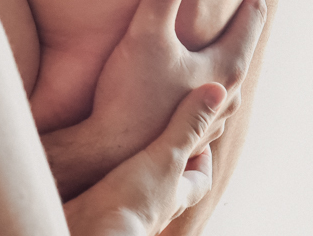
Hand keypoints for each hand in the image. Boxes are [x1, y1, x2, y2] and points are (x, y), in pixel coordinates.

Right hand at [44, 0, 265, 199]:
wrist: (111, 150)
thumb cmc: (131, 94)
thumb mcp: (145, 34)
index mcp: (226, 65)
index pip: (253, 15)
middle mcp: (227, 90)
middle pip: (244, 41)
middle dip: (239, 10)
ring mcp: (211, 112)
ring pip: (226, 69)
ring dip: (221, 42)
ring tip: (209, 23)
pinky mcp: (191, 126)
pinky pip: (208, 89)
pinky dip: (205, 68)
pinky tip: (187, 66)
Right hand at [64, 84, 227, 235]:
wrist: (92, 230)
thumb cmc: (133, 198)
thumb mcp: (166, 154)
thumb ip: (188, 123)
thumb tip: (219, 90)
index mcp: (179, 191)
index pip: (200, 176)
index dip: (202, 153)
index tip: (195, 130)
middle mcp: (157, 202)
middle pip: (172, 178)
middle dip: (169, 153)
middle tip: (162, 125)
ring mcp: (128, 205)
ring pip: (141, 180)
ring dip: (137, 160)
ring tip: (128, 133)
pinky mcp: (101, 203)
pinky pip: (110, 182)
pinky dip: (110, 167)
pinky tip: (99, 153)